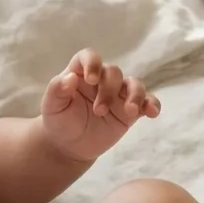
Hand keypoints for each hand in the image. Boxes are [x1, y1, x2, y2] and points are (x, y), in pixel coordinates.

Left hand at [41, 49, 160, 162]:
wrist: (67, 145)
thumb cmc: (58, 120)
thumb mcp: (51, 107)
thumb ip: (56, 90)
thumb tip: (70, 77)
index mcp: (80, 73)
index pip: (89, 56)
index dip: (92, 63)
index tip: (91, 79)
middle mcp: (102, 80)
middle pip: (114, 73)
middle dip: (108, 90)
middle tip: (98, 111)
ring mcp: (118, 94)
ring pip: (135, 84)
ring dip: (135, 95)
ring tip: (130, 111)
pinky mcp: (130, 111)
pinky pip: (147, 102)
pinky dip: (152, 104)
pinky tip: (152, 112)